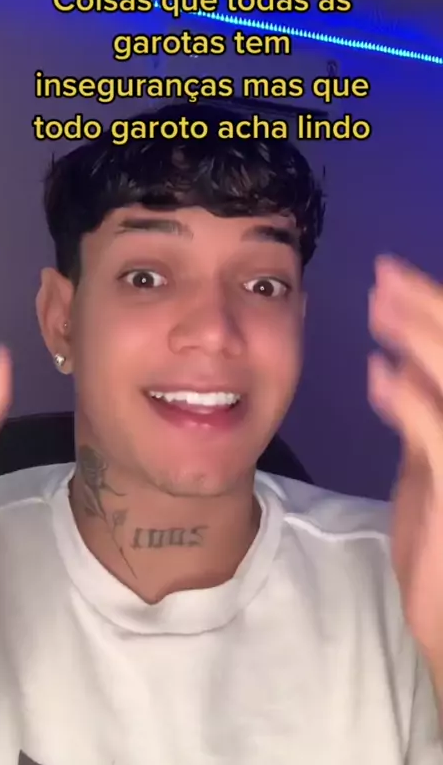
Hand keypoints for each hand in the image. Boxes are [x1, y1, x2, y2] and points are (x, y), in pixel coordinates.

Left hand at [369, 254, 442, 683]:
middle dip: (429, 306)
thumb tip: (404, 354)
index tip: (394, 278)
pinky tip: (381, 374)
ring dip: (422, 336)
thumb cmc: (440, 545)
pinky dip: (410, 399)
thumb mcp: (431, 466)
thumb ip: (423, 412)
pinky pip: (439, 434)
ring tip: (381, 304)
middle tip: (385, 274)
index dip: (434, 309)